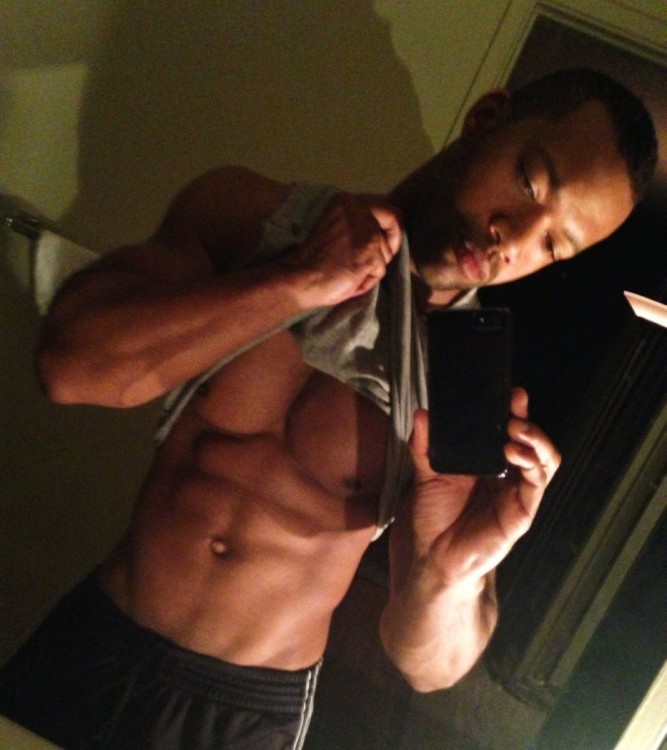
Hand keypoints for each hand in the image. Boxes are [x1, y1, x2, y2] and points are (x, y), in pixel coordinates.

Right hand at [281, 193, 401, 307]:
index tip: (381, 244)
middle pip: (393, 223)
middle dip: (390, 243)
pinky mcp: (370, 251)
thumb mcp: (335, 227)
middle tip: (373, 261)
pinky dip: (367, 280)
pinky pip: (380, 270)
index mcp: (347, 200)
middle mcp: (359, 208)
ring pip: (386, 251)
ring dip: (372, 266)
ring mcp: (367, 230)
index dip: (388, 227)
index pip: (385, 208)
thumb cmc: (313, 259)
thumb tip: (384, 232)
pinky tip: (350, 280)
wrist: (299, 278)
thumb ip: (356, 222)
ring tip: (350, 272)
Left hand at [408, 387, 560, 587]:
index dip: (514, 412)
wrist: (432, 559)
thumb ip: (425, 446)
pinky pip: (536, 484)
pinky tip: (514, 453)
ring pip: (544, 460)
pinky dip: (532, 464)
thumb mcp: (426, 475)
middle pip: (532, 443)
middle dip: (528, 421)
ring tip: (517, 428)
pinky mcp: (521, 512)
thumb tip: (421, 413)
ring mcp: (517, 494)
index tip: (511, 393)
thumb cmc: (432, 518)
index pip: (510, 433)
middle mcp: (507, 477)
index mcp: (488, 465)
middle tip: (515, 405)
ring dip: (535, 439)